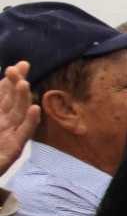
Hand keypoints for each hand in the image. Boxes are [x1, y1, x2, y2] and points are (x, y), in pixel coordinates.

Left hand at [0, 62, 39, 178]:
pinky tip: (34, 109)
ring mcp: (10, 135)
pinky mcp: (14, 149)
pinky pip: (23, 133)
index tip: (20, 65)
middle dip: (15, 84)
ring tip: (23, 84)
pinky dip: (29, 121)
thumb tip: (0, 88)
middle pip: (12, 100)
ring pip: (18, 113)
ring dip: (22, 98)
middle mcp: (4, 123)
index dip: (11, 80)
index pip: (4, 93)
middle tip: (17, 69)